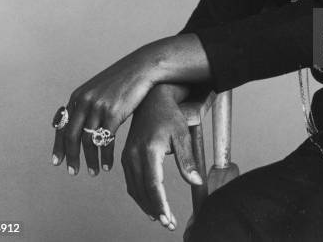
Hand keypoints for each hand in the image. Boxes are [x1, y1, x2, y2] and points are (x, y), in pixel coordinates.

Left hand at [52, 46, 159, 176]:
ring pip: (88, 142)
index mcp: (78, 96)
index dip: (58, 145)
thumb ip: (88, 102)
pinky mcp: (114, 114)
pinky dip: (105, 156)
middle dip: (71, 157)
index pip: (62, 125)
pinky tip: (108, 165)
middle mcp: (84, 102)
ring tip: (93, 171)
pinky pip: (105, 141)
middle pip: (71, 137)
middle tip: (73, 172)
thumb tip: (81, 123)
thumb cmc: (124, 79)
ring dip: (90, 160)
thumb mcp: (100, 87)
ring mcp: (98, 108)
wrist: (143, 67)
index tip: (57, 161)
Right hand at [121, 84, 203, 229]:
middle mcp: (134, 156)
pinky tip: (150, 201)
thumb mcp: (182, 134)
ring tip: (161, 216)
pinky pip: (131, 182)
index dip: (161, 205)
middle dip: (155, 210)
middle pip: (142, 192)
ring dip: (146, 205)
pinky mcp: (126, 156)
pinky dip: (139, 195)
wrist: (153, 99)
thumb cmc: (169, 115)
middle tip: (168, 223)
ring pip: (134, 189)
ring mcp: (127, 156)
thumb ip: (187, 160)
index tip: (169, 220)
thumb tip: (196, 182)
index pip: (154, 186)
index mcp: (149, 151)